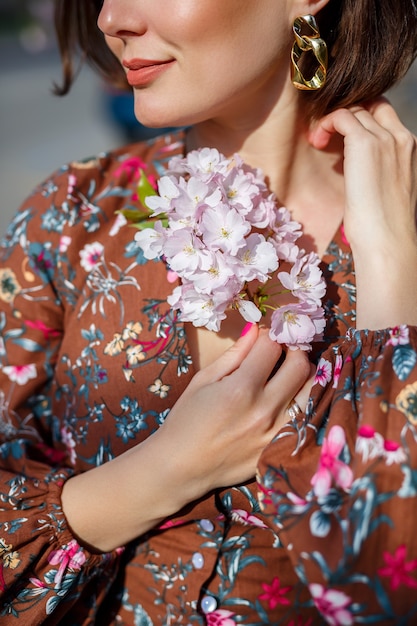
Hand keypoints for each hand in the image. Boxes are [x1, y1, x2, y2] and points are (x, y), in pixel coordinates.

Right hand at [152, 324, 313, 501]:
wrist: (180, 467)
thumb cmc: (186, 421)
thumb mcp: (203, 381)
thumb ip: (234, 355)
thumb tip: (255, 329)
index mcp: (241, 389)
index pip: (272, 347)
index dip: (269, 335)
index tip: (264, 337)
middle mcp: (264, 410)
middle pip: (301, 365)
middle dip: (293, 350)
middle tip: (283, 351)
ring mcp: (277, 433)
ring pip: (313, 391)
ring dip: (304, 376)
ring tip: (290, 374)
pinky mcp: (280, 450)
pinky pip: (307, 419)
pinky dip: (304, 402)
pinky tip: (290, 398)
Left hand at [309, 98, 416, 327]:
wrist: (387, 240)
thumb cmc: (383, 227)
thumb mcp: (385, 191)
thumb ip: (376, 171)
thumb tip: (355, 171)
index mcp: (410, 149)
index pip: (385, 116)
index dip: (362, 119)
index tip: (342, 137)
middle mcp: (401, 138)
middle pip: (371, 105)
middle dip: (348, 114)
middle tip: (328, 135)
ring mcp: (385, 139)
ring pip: (355, 108)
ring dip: (333, 120)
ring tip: (320, 142)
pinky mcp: (365, 145)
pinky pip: (342, 115)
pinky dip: (326, 123)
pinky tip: (318, 142)